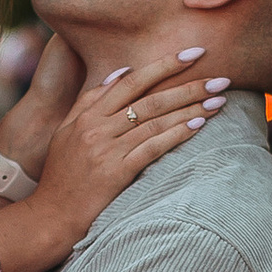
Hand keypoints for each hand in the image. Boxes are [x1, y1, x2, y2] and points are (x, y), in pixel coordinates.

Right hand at [0, 47, 228, 271]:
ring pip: (155, 120)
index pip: (131, 80)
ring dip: (191, 108)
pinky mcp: (115, 172)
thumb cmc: (62, 178)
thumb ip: (90, 102)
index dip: (164, 64)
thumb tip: (121, 72)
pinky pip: (152, 147)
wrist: (49, 217)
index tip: (193, 54)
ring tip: (219, 100)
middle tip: (221, 77)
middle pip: (149, 97)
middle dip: (188, 84)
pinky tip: (199, 126)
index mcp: (86, 115)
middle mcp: (95, 127)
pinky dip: (177, 133)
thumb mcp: (66, 133)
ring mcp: (105, 149)